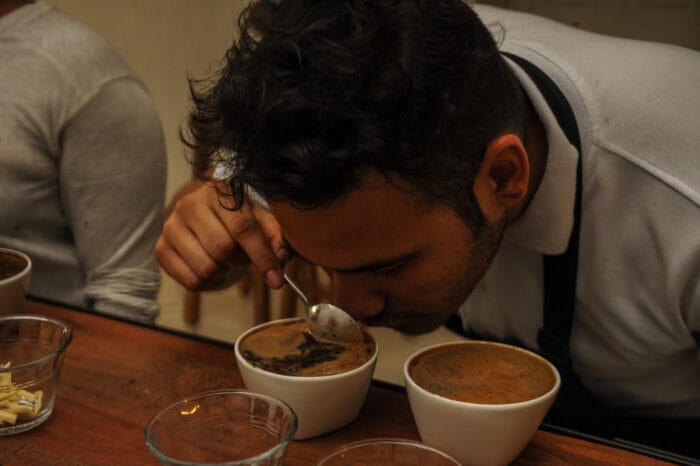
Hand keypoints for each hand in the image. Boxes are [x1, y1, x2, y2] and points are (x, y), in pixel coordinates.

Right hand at [155, 181, 287, 290]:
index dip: (262, 257)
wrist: (202, 210)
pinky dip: (208, 283)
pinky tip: (212, 268)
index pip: (243, 228)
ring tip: (225, 260)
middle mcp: (190, 204)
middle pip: (223, 250)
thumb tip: (280, 259)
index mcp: (220, 191)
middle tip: (242, 255)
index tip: (277, 280)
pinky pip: (191, 282)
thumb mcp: (260, 218)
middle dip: (240, 261)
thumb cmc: (237, 215)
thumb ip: (275, 237)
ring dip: (223, 272)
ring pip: (206, 268)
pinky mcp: (161, 248)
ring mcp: (171, 226)